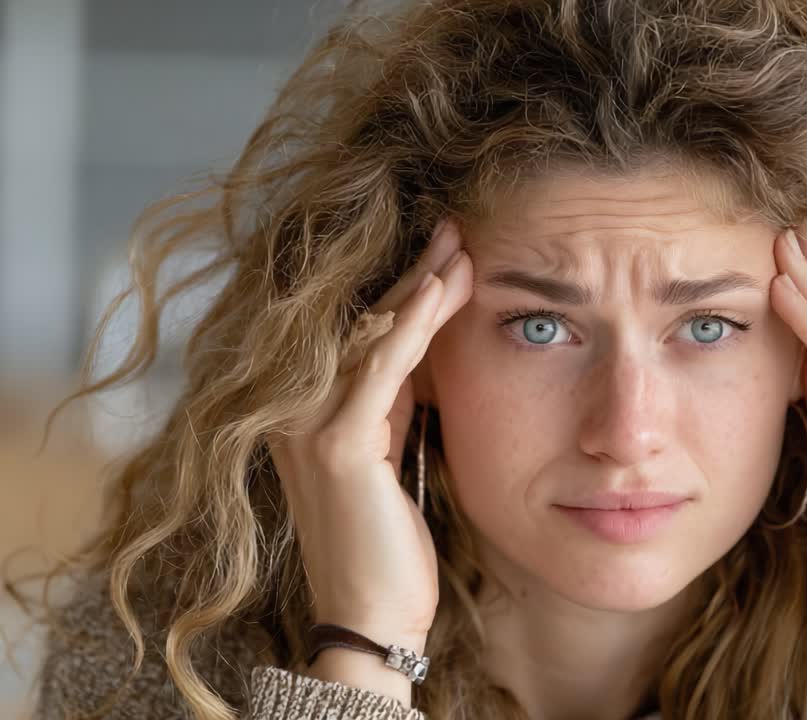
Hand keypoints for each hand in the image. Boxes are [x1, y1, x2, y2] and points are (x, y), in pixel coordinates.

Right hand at [267, 216, 471, 649]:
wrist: (374, 611)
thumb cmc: (387, 536)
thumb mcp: (387, 446)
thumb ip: (392, 394)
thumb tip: (419, 335)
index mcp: (307, 407)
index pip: (356, 329)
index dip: (400, 285)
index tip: (444, 247)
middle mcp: (295, 408)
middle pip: (359, 320)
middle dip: (412, 272)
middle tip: (456, 228)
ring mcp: (308, 425)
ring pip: (370, 334)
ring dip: (419, 285)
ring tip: (460, 246)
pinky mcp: (336, 445)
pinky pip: (380, 370)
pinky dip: (411, 326)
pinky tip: (439, 289)